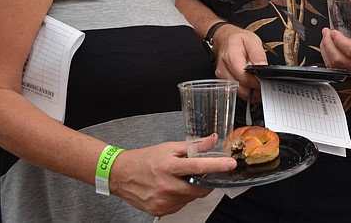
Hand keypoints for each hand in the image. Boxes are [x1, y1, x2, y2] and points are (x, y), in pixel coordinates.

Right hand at [109, 140, 236, 216]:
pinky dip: (182, 197)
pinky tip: (172, 188)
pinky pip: (181, 205)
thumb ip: (194, 146)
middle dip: (205, 182)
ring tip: (179, 179)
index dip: (216, 166)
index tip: (230, 164)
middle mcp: (166, 186)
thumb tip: (212, 140)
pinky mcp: (160, 210)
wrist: (120, 175)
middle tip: (203, 174)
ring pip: (191, 198)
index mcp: (169, 166)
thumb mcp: (169, 147)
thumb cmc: (145, 159)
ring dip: (192, 189)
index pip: (198, 167)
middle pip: (199, 188)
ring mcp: (163, 201)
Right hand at [211, 24, 266, 100]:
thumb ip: (258, 54)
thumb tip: (263, 66)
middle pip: (241, 88)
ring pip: (238, 92)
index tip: (266, 82)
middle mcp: (224, 69)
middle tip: (265, 85)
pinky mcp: (222, 80)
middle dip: (255, 89)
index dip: (257, 83)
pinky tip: (251, 84)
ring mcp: (221, 76)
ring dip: (250, 91)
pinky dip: (245, 90)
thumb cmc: (237, 39)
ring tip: (259, 84)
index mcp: (231, 57)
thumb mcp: (252, 40)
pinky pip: (235, 90)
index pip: (245, 78)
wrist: (224, 38)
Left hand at [320, 22, 350, 75]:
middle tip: (326, 32)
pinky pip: (336, 68)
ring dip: (326, 51)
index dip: (338, 41)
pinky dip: (329, 57)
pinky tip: (329, 46)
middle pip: (340, 60)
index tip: (334, 31)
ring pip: (335, 66)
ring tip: (326, 37)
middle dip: (328, 44)